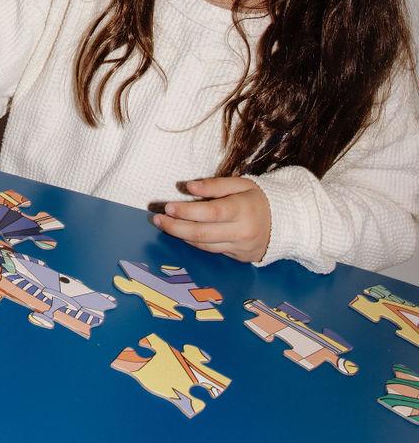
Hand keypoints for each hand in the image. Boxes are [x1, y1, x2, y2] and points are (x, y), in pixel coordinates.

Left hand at [153, 176, 270, 262]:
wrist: (285, 223)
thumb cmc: (258, 198)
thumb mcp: (241, 184)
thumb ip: (215, 185)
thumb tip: (189, 187)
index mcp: (243, 210)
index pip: (210, 212)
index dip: (187, 211)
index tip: (168, 207)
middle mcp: (242, 232)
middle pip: (203, 233)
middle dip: (176, 227)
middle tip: (157, 219)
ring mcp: (241, 248)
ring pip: (205, 245)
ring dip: (181, 236)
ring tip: (165, 225)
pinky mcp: (240, 258)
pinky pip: (213, 251)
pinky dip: (196, 242)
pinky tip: (183, 233)